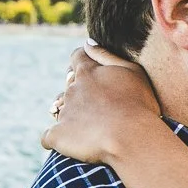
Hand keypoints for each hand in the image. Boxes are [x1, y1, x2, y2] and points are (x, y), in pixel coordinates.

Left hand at [40, 43, 162, 164]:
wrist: (132, 138)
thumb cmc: (139, 105)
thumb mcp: (133, 72)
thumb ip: (107, 56)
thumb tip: (87, 43)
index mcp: (88, 73)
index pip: (77, 58)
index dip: (82, 63)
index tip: (92, 73)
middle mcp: (72, 90)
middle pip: (68, 86)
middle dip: (78, 92)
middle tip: (97, 107)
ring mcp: (64, 113)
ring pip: (60, 110)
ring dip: (70, 116)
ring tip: (89, 128)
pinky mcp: (58, 136)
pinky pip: (48, 137)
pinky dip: (56, 139)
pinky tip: (68, 144)